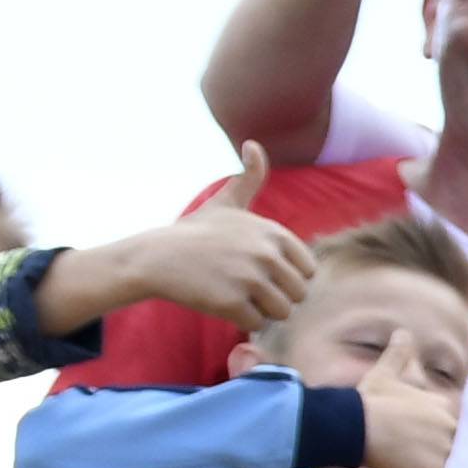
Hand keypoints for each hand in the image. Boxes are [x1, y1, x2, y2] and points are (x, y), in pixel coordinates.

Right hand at [133, 147, 317, 328]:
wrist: (159, 257)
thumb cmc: (194, 232)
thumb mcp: (227, 201)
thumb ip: (249, 177)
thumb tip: (253, 143)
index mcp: (274, 232)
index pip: (308, 270)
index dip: (288, 278)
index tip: (264, 274)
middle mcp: (267, 254)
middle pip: (298, 294)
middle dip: (278, 298)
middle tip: (250, 291)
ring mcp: (250, 279)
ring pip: (281, 312)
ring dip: (262, 311)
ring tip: (239, 298)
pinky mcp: (232, 303)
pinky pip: (256, 324)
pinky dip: (242, 320)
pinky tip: (223, 305)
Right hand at [358, 328, 463, 467]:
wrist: (357, 425)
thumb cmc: (369, 399)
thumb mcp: (386, 370)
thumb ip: (399, 352)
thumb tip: (402, 332)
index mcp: (445, 405)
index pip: (439, 430)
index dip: (417, 435)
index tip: (397, 431)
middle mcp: (450, 427)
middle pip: (437, 452)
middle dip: (418, 454)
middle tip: (392, 446)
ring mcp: (443, 452)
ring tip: (392, 458)